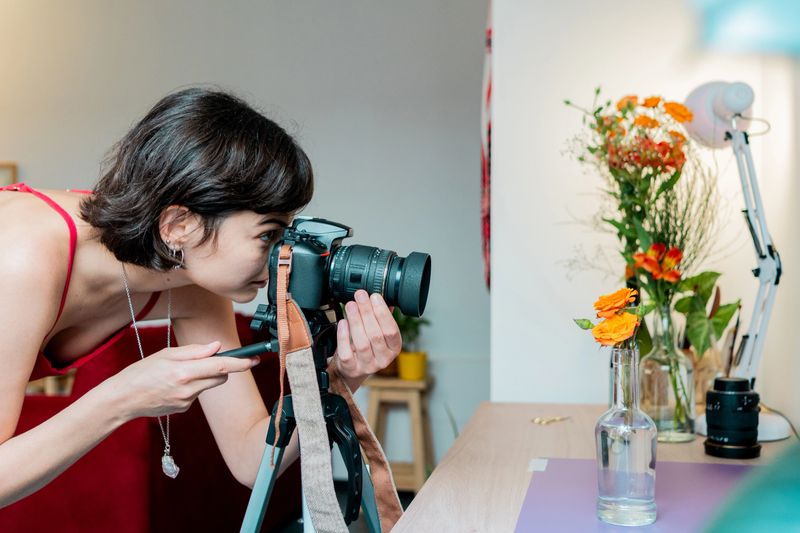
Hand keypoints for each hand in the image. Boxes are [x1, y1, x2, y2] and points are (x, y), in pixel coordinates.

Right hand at [105, 341, 259, 419]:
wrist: (122, 399)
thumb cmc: (141, 372)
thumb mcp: (166, 354)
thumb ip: (195, 351)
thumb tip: (217, 347)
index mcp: (184, 372)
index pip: (221, 367)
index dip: (241, 363)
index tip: (255, 359)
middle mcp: (188, 389)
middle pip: (220, 378)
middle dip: (220, 369)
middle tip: (205, 361)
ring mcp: (186, 402)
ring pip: (208, 386)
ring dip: (203, 377)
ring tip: (179, 374)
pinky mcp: (183, 409)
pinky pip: (196, 394)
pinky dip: (192, 388)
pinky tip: (172, 386)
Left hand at [336, 290, 401, 389]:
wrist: (352, 370)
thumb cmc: (367, 348)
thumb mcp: (378, 333)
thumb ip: (381, 317)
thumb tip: (380, 297)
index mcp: (394, 348)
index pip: (392, 331)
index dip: (383, 313)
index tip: (375, 297)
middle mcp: (383, 359)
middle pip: (376, 335)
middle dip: (367, 312)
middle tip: (360, 296)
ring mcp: (367, 366)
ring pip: (362, 343)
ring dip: (356, 321)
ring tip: (350, 305)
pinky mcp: (351, 369)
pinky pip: (347, 352)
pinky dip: (344, 336)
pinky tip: (343, 322)